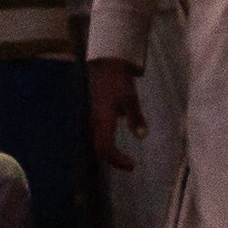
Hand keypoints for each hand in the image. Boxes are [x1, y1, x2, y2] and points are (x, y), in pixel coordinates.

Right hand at [89, 59, 140, 173]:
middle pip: (97, 150)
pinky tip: (108, 141)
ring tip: (119, 155)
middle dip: (112, 158)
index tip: (132, 165)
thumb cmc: (117, 79)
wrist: (102, 62)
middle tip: (127, 162)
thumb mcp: (131, 98)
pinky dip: (100, 141)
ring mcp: (86, 118)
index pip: (106, 149)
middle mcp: (91, 121)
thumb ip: (136, 118)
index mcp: (101, 119)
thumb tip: (142, 136)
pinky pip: (90, 134)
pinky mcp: (85, 114)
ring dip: (105, 151)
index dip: (118, 160)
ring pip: (92, 143)